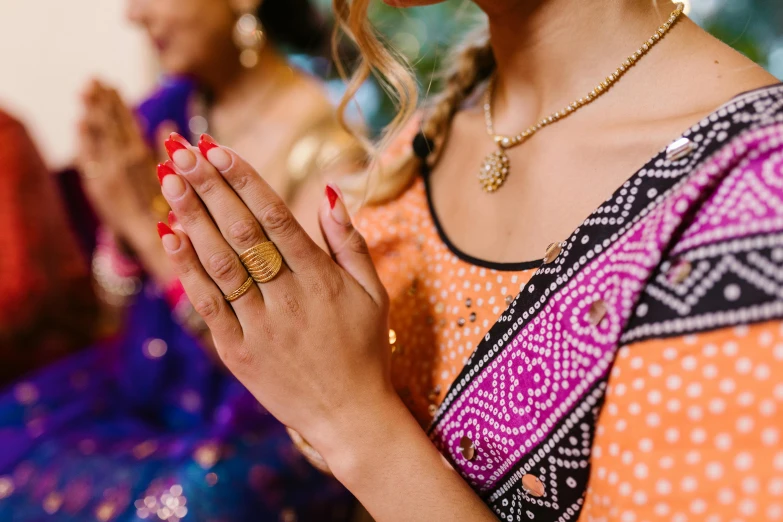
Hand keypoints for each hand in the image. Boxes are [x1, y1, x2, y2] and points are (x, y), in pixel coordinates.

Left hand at [76, 79, 163, 243]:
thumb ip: (167, 150)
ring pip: (97, 135)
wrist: (151, 237)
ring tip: (85, 92)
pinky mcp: (97, 184)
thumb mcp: (175, 176)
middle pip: (110, 123)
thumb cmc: (169, 209)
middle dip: (102, 100)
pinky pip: (88, 155)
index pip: (127, 121)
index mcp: (143, 156)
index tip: (112, 85)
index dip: (119, 102)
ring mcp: (107, 171)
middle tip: (94, 80)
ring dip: (91, 111)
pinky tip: (79, 122)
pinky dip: (83, 137)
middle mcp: (122, 160)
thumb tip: (168, 125)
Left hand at [158, 134, 497, 520]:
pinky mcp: (238, 352)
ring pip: (220, 263)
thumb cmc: (365, 349)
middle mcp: (288, 298)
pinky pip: (208, 305)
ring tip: (168, 179)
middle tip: (180, 149)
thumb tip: (328, 192)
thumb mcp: (373, 294)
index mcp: (321, 279)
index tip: (218, 148)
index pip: (276, 218)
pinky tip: (171, 235)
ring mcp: (260, 326)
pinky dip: (188, 269)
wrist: (349, 415)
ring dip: (192, 218)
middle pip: (242, 232)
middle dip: (209, 187)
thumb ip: (350, 243)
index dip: (245, 180)